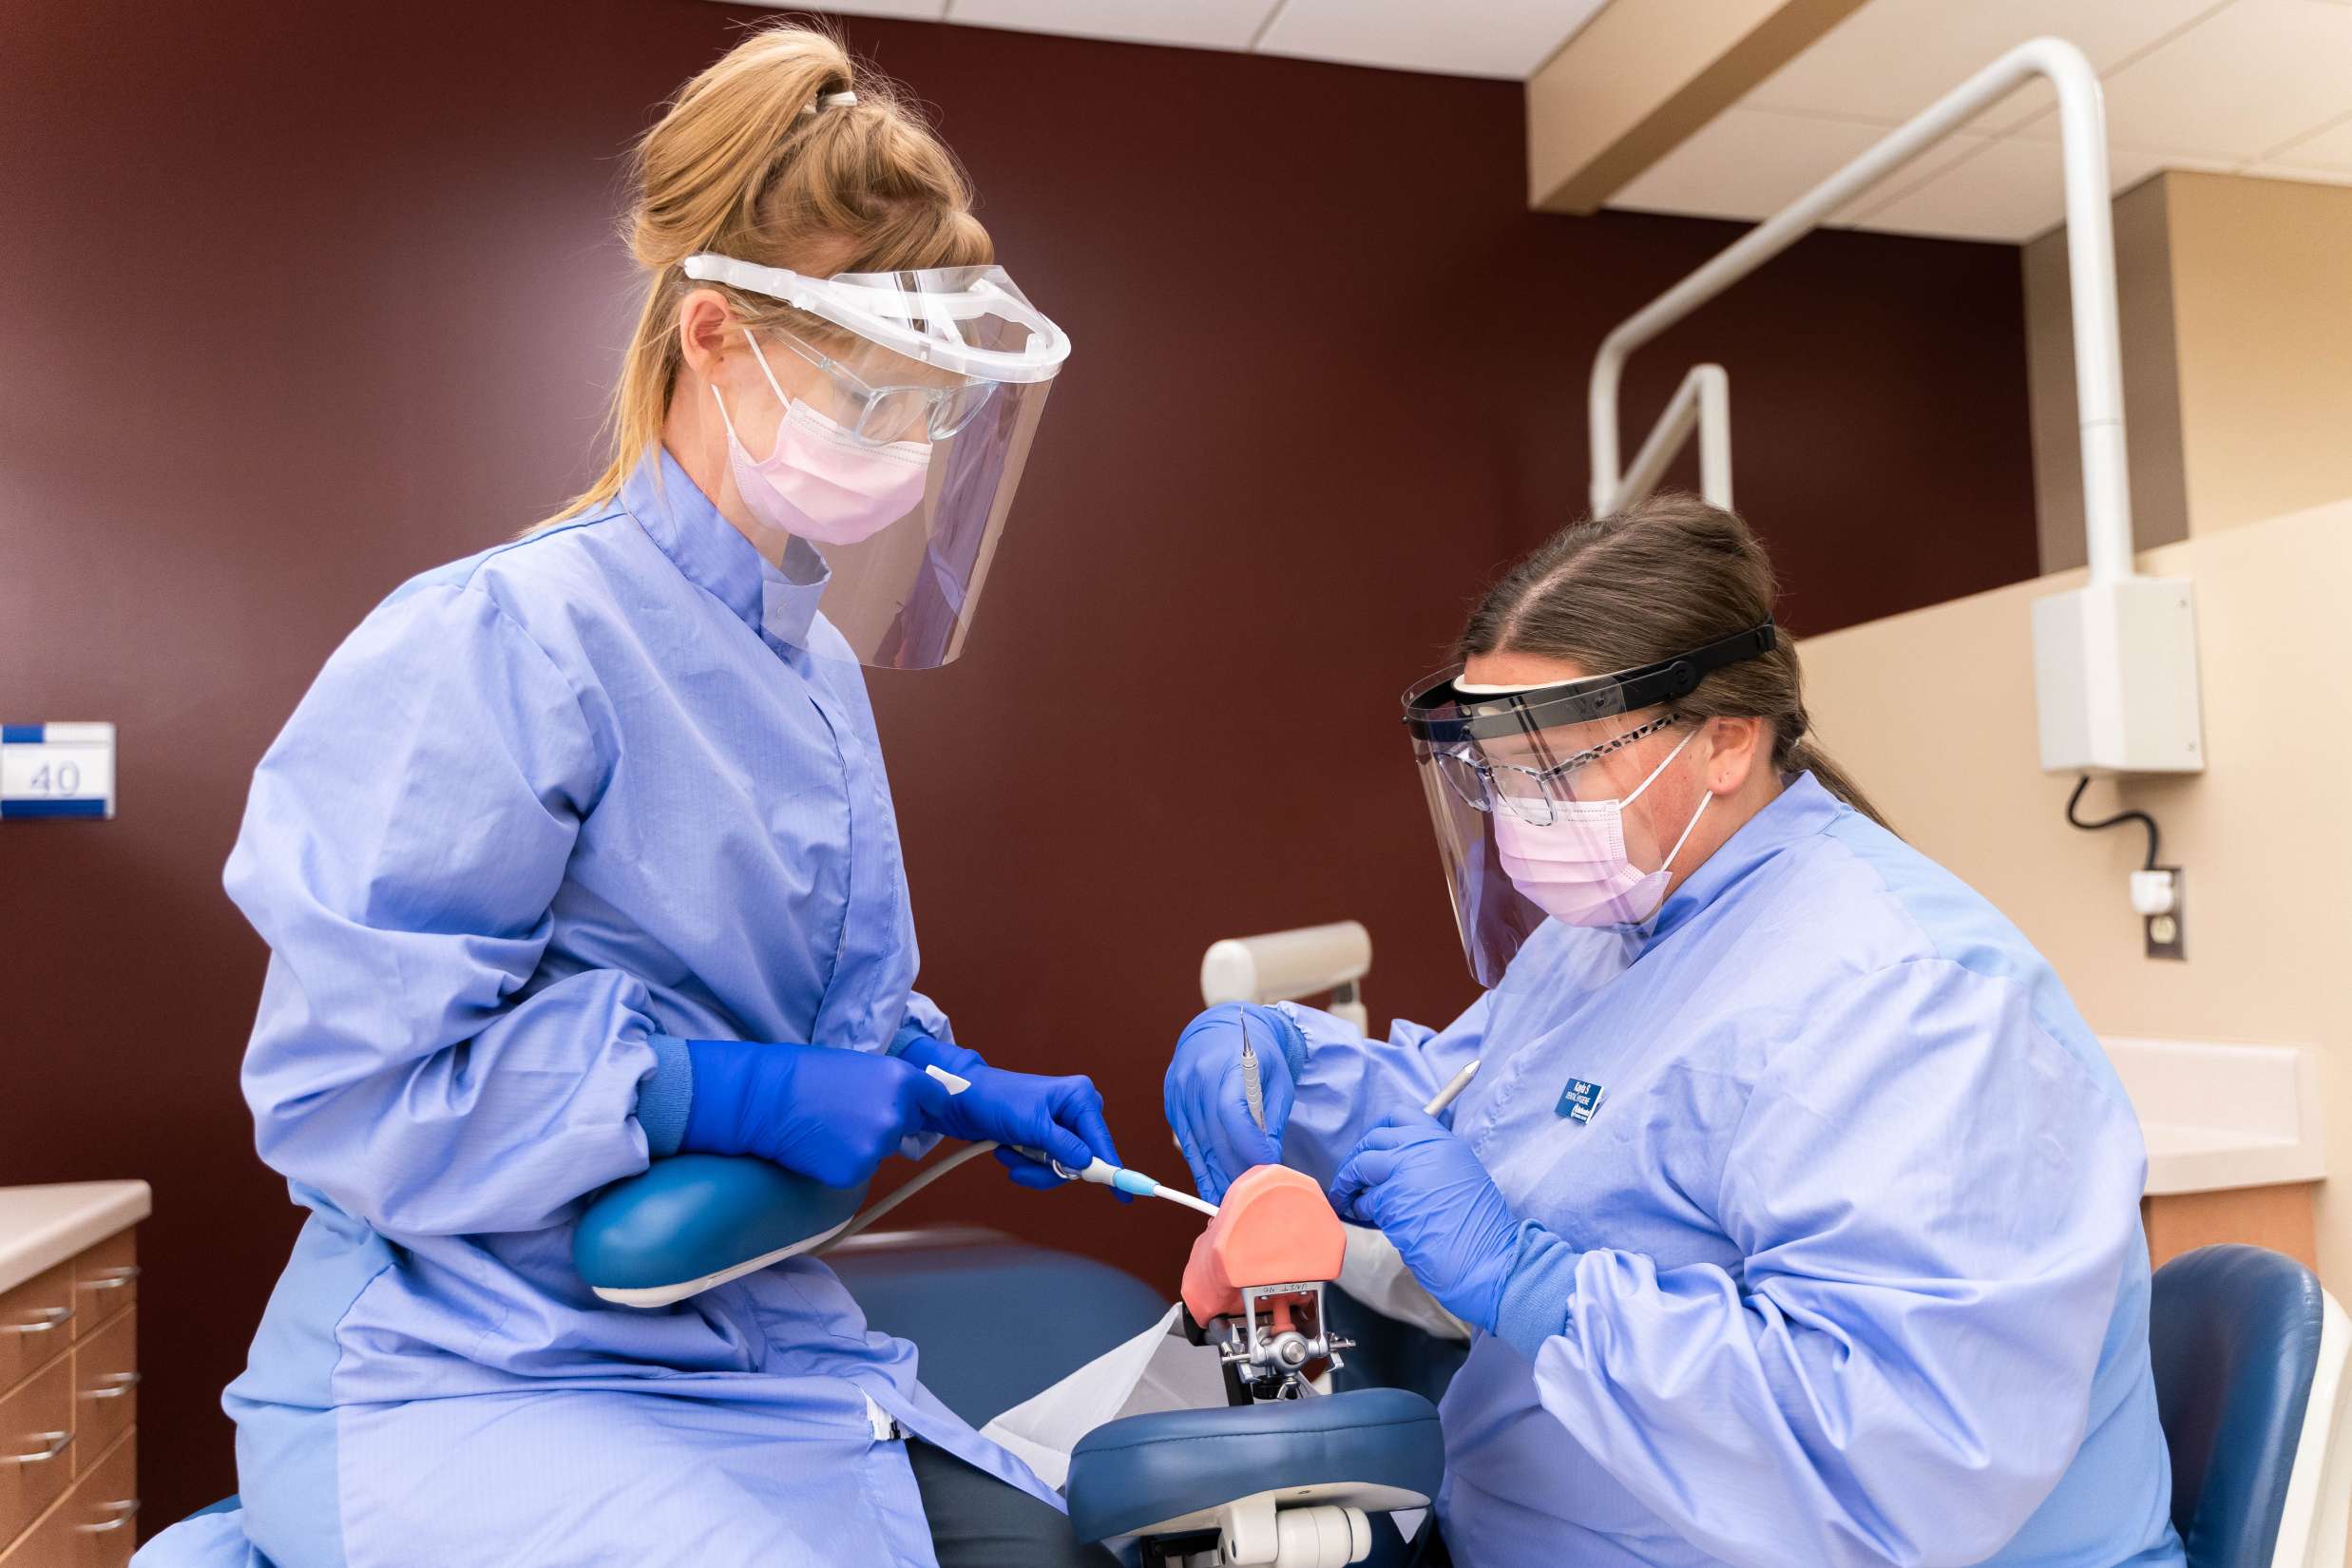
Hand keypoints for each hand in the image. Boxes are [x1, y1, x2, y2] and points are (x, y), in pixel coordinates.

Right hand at [679, 1039, 949, 1187]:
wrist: (764, 1099)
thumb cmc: (803, 1074)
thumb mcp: (859, 1065)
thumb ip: (890, 1085)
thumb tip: (909, 1105)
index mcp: (902, 1080)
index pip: (937, 1099)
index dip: (927, 1103)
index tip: (923, 1108)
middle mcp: (896, 1114)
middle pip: (907, 1126)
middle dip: (888, 1122)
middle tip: (849, 1112)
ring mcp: (877, 1147)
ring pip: (882, 1150)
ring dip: (864, 1143)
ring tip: (829, 1126)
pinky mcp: (856, 1172)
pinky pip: (860, 1169)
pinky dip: (844, 1161)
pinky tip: (821, 1145)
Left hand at [900, 1039, 1123, 1192]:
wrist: (962, 1101)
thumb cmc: (995, 1101)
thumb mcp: (1030, 1124)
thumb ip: (1062, 1145)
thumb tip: (1086, 1163)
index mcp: (1079, 1097)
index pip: (1101, 1140)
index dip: (1112, 1168)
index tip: (1126, 1194)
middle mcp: (1075, 1110)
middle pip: (1083, 1159)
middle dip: (1051, 1169)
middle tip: (1024, 1165)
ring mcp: (1061, 1126)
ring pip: (1063, 1168)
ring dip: (1033, 1169)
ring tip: (1009, 1153)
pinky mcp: (1046, 1138)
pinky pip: (1048, 1167)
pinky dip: (1027, 1166)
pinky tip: (1008, 1151)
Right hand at [1164, 1004, 1294, 1204]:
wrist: (1220, 1029)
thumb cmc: (1257, 1054)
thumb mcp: (1276, 1078)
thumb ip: (1272, 1117)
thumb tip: (1268, 1159)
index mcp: (1227, 1065)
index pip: (1232, 1112)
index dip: (1248, 1145)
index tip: (1265, 1169)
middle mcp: (1196, 1077)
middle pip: (1214, 1133)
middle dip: (1233, 1169)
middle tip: (1250, 1197)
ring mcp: (1180, 1090)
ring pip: (1197, 1142)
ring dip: (1214, 1174)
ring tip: (1229, 1202)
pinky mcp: (1172, 1101)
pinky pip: (1186, 1140)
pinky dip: (1198, 1165)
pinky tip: (1210, 1185)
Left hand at [1328, 1112, 1523, 1334]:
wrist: (1488, 1258)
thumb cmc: (1478, 1229)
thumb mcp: (1461, 1176)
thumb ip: (1431, 1161)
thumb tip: (1397, 1163)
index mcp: (1444, 1141)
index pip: (1401, 1116)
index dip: (1379, 1131)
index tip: (1371, 1146)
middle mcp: (1425, 1149)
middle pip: (1375, 1138)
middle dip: (1357, 1156)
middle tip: (1351, 1176)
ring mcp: (1407, 1171)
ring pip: (1362, 1164)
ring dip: (1349, 1181)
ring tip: (1346, 1198)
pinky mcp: (1393, 1200)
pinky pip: (1365, 1199)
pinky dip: (1359, 1208)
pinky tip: (1363, 1217)